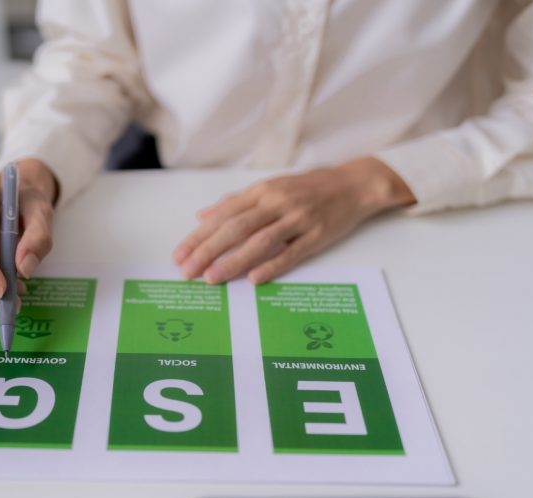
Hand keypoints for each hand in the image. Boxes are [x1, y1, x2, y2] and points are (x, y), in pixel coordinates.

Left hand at [173, 157, 414, 283]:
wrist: (353, 184)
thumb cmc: (307, 188)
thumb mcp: (268, 188)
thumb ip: (235, 202)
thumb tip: (202, 215)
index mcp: (261, 191)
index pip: (222, 215)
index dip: (198, 236)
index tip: (179, 256)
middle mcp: (276, 202)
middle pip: (235, 228)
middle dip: (208, 250)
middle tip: (187, 272)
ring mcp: (297, 218)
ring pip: (260, 240)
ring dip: (233, 260)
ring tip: (211, 279)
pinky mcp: (317, 235)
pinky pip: (292, 251)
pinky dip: (272, 264)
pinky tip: (254, 278)